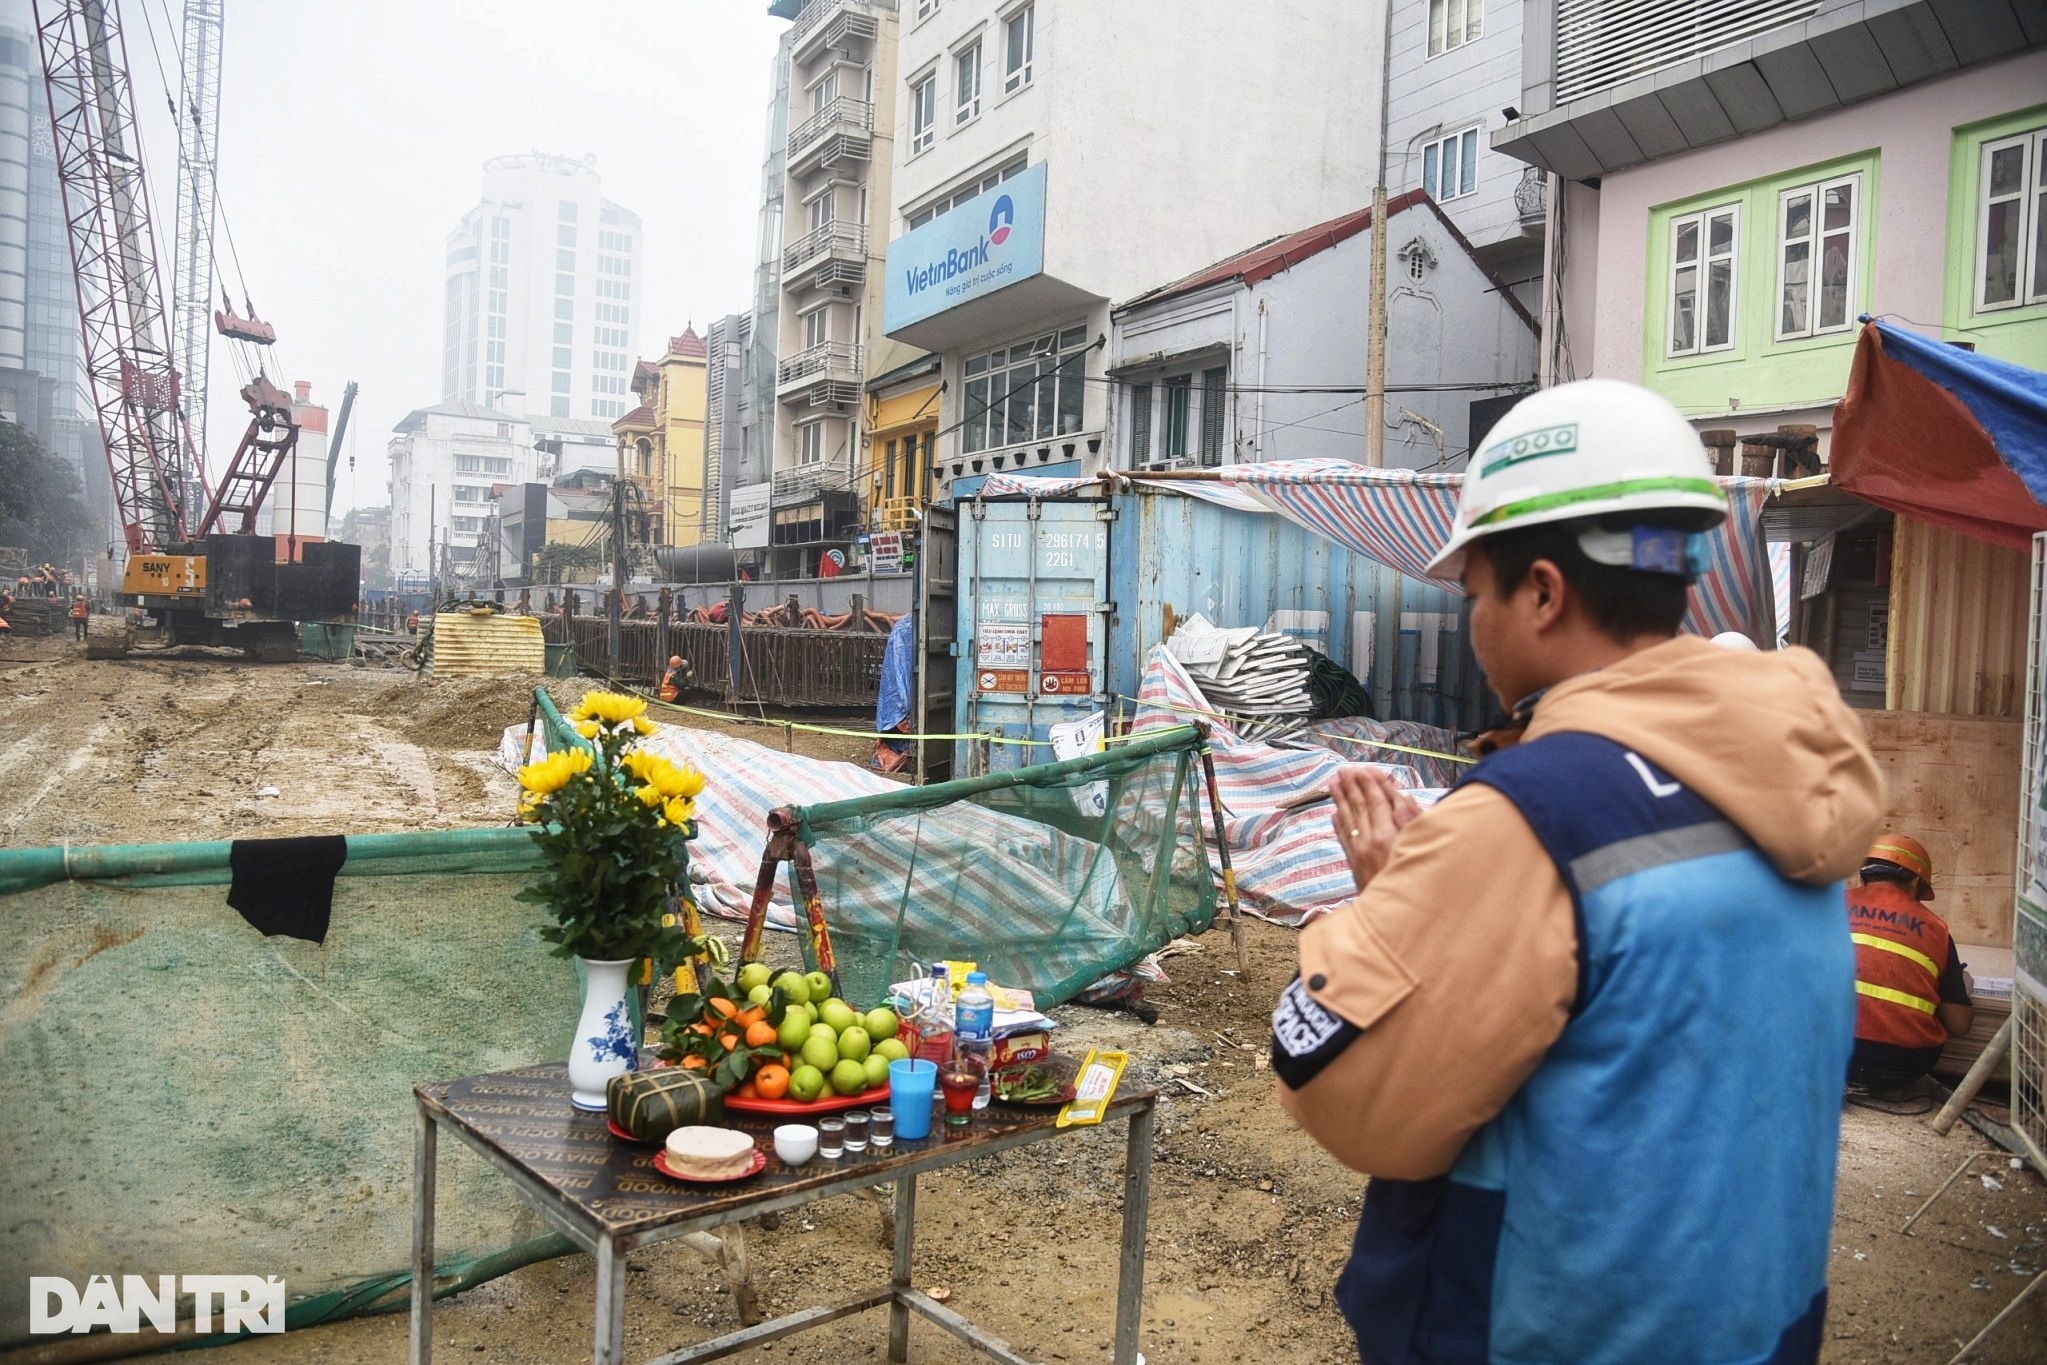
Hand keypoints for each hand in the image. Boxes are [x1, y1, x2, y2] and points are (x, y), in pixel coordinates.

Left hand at [1329, 765, 1422, 892]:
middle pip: (1359, 807)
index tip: (1364, 769)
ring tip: (1334, 783)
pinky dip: (1339, 824)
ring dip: (1340, 800)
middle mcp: (1369, 841)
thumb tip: (1403, 796)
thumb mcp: (1419, 848)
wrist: (1395, 916)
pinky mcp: (1354, 864)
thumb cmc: (1414, 881)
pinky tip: (1334, 814)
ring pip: (1348, 819)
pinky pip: (1343, 838)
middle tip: (1344, 770)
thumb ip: (1412, 820)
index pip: (1377, 801)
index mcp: (1386, 835)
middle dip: (1352, 786)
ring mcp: (1359, 852)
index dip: (1371, 784)